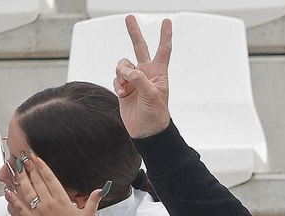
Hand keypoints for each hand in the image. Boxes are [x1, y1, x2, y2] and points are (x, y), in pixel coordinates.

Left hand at [4, 155, 102, 215]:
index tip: (36, 157)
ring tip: (18, 169)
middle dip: (30, 168)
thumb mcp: (88, 215)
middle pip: (37, 181)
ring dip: (22, 179)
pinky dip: (12, 198)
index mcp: (62, 200)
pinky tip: (7, 190)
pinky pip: (20, 206)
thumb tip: (102, 189)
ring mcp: (38, 211)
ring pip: (27, 191)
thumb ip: (94, 200)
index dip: (42, 166)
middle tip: (25, 158)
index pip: (50, 179)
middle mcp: (48, 203)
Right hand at [113, 16, 172, 138]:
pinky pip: (116, 76)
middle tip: (130, 17)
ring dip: (121, 72)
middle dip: (134, 32)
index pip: (163, 50)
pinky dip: (117, 83)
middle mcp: (146, 72)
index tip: (167, 22)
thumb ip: (139, 79)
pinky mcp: (124, 86)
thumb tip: (127, 70)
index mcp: (158, 72)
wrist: (146, 130)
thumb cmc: (156, 114)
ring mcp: (134, 79)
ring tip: (127, 87)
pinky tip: (122, 93)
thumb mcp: (152, 95)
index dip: (165, 36)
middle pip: (139, 47)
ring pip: (123, 64)